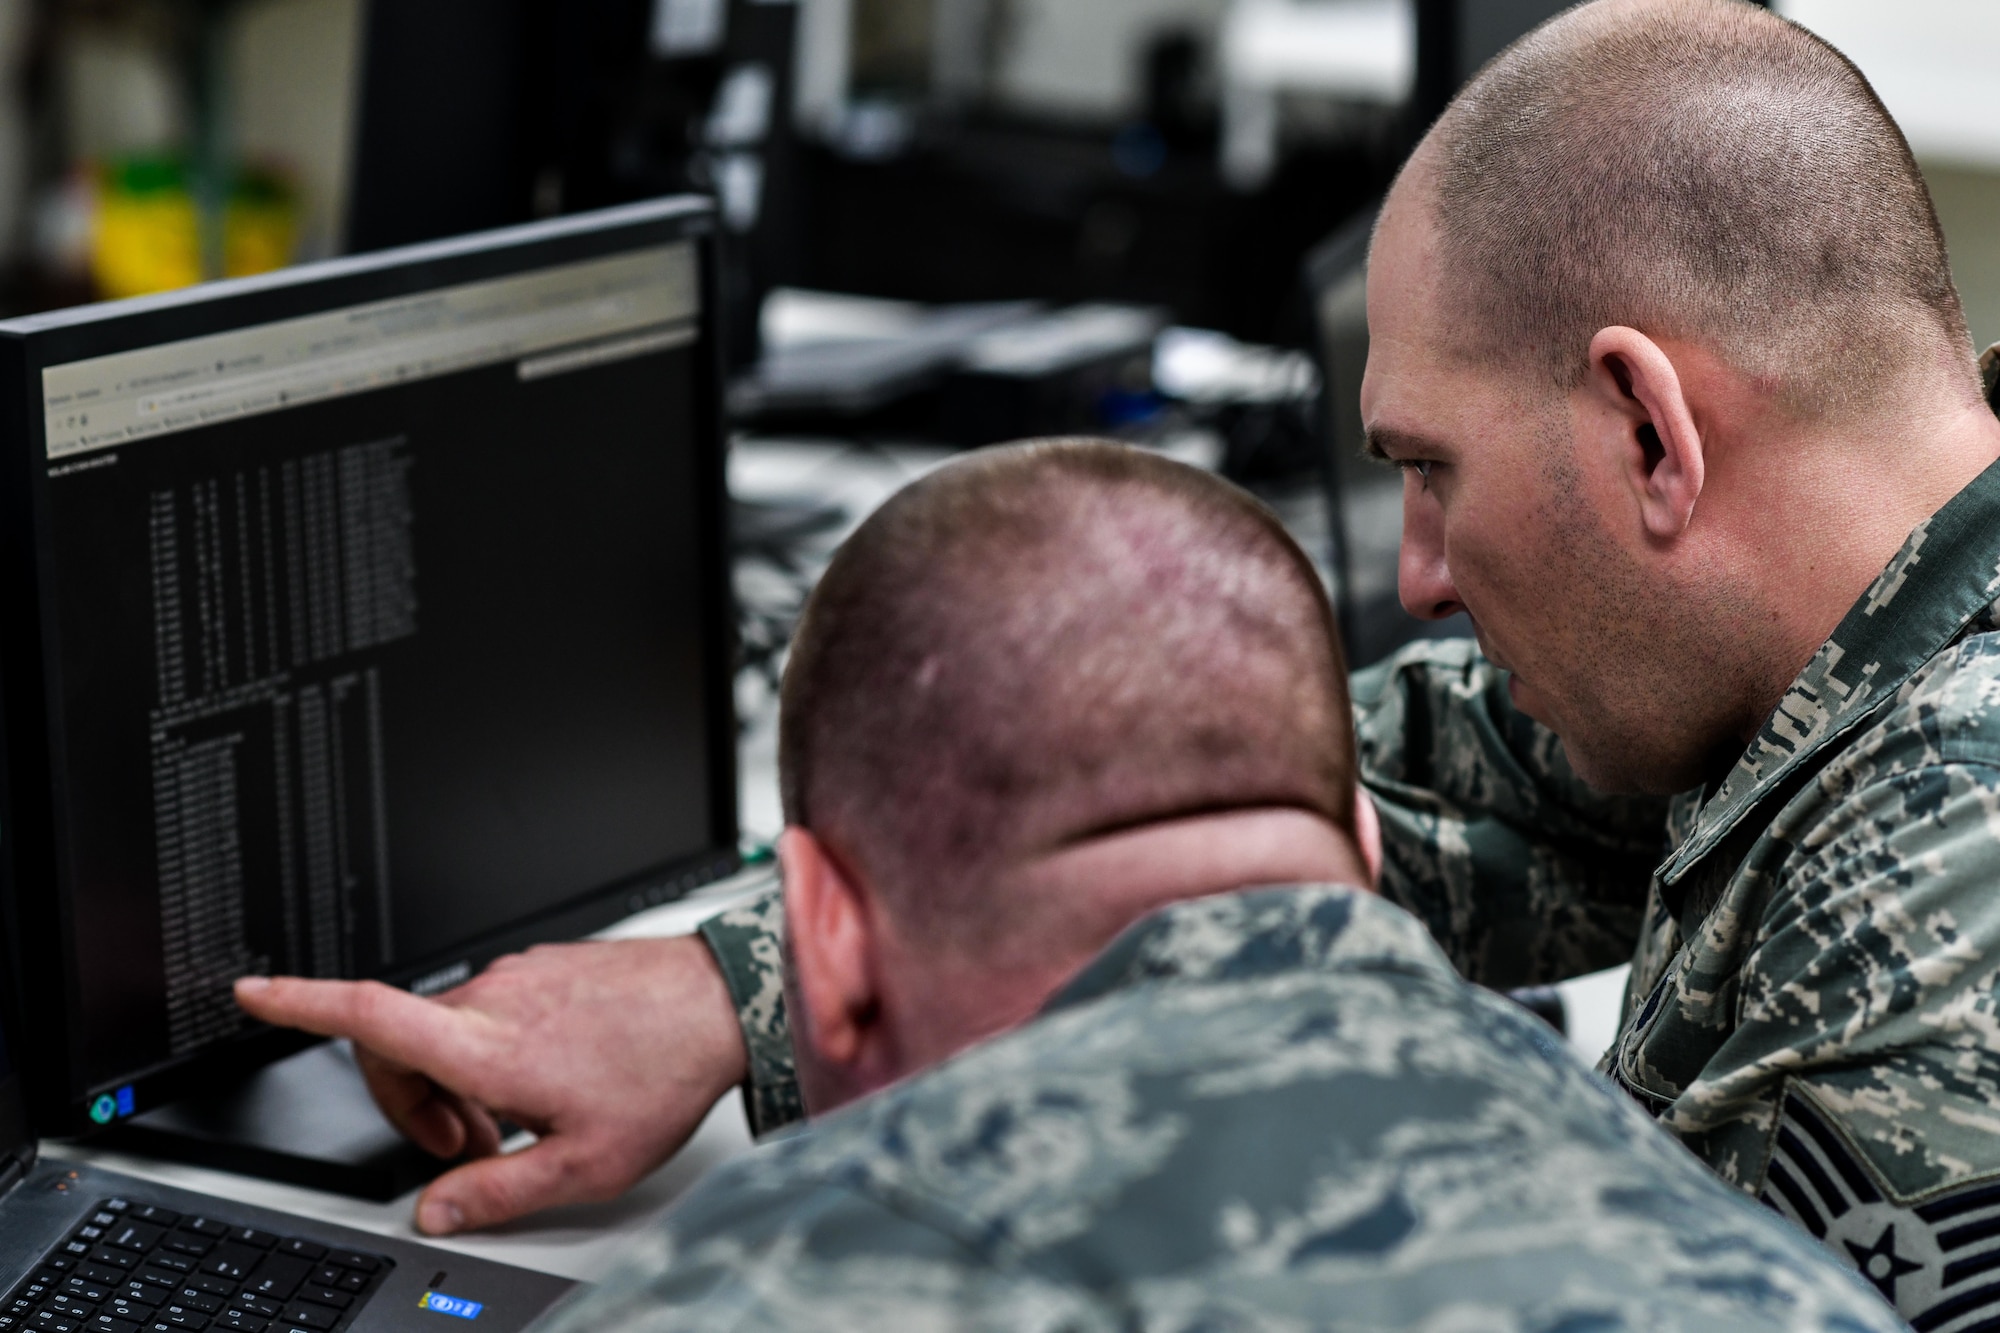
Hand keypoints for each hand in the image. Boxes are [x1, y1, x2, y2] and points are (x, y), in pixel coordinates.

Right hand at [233, 934, 747, 1234]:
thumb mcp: (584, 1164)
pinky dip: (493, 1052)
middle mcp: (496, 996)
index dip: (301, 1005)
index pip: (369, 1015)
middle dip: (410, 1105)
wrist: (728, 1001)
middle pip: (400, 1044)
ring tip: (518, 1123)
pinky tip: (547, 1081)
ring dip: (459, 1083)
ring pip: (448, 1030)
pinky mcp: (547, 965)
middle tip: (466, 1150)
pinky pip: (491, 1009)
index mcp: (488, 1044)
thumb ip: (498, 1192)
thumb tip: (438, 1209)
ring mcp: (521, 974)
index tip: (255, 995)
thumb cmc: (664, 1073)